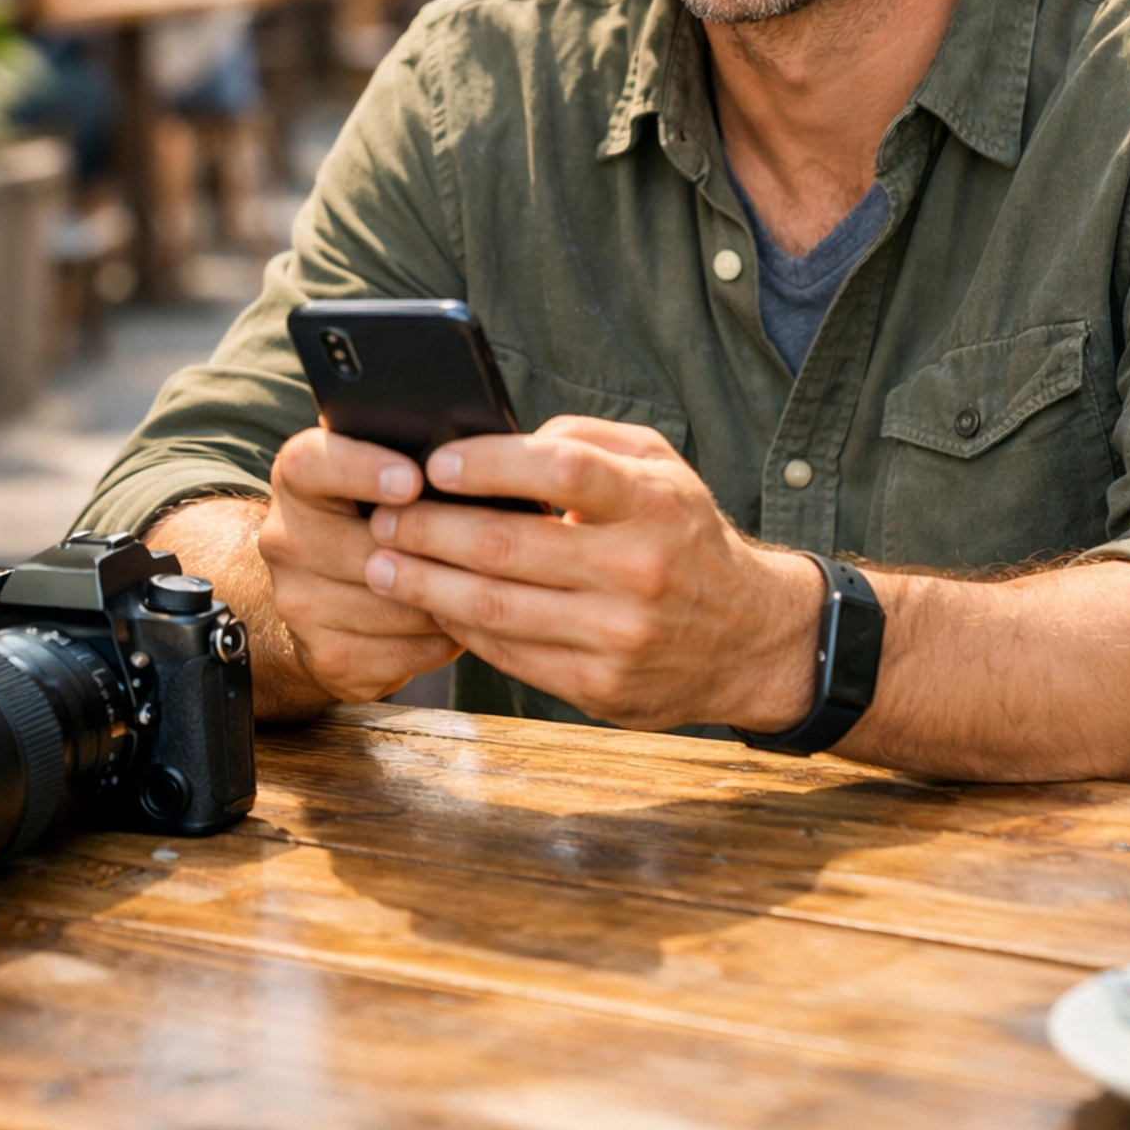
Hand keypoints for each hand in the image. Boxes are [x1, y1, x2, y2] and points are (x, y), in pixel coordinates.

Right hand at [258, 427, 462, 702]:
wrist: (331, 596)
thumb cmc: (377, 515)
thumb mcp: (382, 473)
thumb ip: (410, 457)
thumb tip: (471, 462)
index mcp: (298, 478)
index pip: (314, 465)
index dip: (361, 470)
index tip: (412, 480)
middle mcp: (286, 539)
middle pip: (368, 547)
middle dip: (432, 550)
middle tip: (483, 544)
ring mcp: (300, 604)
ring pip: (394, 605)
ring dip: (446, 598)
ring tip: (479, 583)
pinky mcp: (326, 657)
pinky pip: (404, 651)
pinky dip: (439, 640)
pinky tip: (454, 621)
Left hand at [361, 416, 821, 730]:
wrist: (749, 637)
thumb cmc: (683, 536)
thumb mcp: (660, 468)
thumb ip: (587, 442)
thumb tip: (503, 441)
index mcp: (652, 503)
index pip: (562, 472)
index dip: (490, 464)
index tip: (434, 463)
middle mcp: (638, 570)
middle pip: (508, 546)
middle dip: (429, 529)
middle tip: (381, 516)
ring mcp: (618, 636)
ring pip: (495, 609)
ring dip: (424, 584)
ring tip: (380, 564)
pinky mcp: (600, 687)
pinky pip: (510, 654)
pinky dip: (460, 627)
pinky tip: (429, 605)